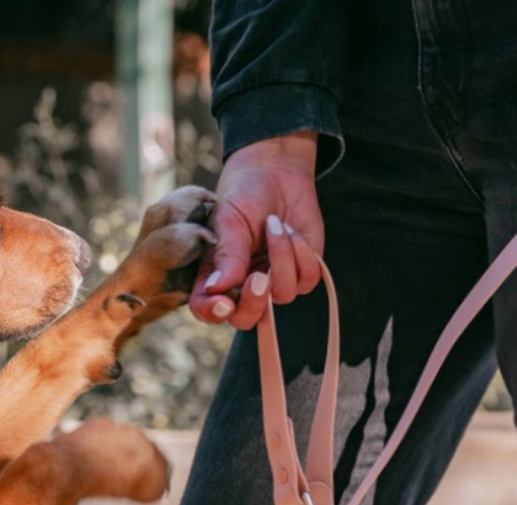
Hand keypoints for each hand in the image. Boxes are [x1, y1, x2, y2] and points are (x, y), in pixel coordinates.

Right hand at [190, 131, 324, 329]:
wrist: (277, 173)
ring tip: (274, 225)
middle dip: (255, 302)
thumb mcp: (228, 221)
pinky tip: (290, 231)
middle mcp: (242, 287)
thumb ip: (227, 256)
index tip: (224, 303)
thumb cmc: (244, 196)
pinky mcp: (302, 273)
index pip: (208, 310)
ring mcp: (274, 283)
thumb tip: (215, 288)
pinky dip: (301, 251)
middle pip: (246, 319)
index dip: (213, 314)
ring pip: (283, 295)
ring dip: (282, 256)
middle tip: (259, 277)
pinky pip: (307, 278)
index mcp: (215, 277)